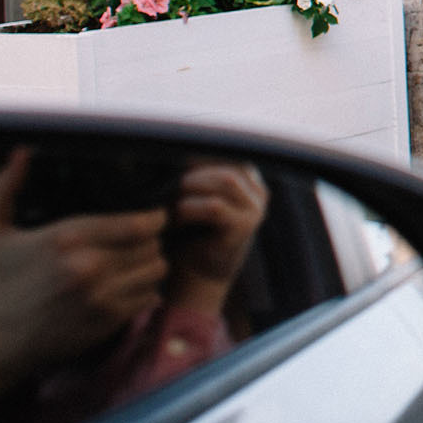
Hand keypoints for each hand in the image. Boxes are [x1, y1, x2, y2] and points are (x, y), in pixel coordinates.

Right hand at [0, 149, 171, 410]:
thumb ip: (2, 188)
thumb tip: (21, 152)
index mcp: (68, 237)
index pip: (138, 222)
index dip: (152, 218)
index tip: (149, 218)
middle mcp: (89, 265)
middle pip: (151, 244)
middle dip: (150, 241)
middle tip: (140, 242)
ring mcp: (101, 296)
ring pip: (155, 270)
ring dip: (150, 265)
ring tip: (136, 262)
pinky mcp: (107, 321)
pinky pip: (148, 298)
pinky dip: (145, 291)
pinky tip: (129, 286)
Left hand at [161, 159, 268, 315]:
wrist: (196, 280)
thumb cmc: (188, 235)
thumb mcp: (194, 197)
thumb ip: (195, 173)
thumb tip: (170, 142)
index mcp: (248, 179)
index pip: (226, 150)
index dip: (197, 153)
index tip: (168, 160)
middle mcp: (258, 191)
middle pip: (225, 161)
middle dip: (192, 170)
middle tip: (164, 183)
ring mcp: (256, 209)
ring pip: (223, 180)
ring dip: (190, 187)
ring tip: (168, 202)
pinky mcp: (245, 228)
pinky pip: (214, 207)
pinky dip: (189, 209)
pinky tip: (174, 219)